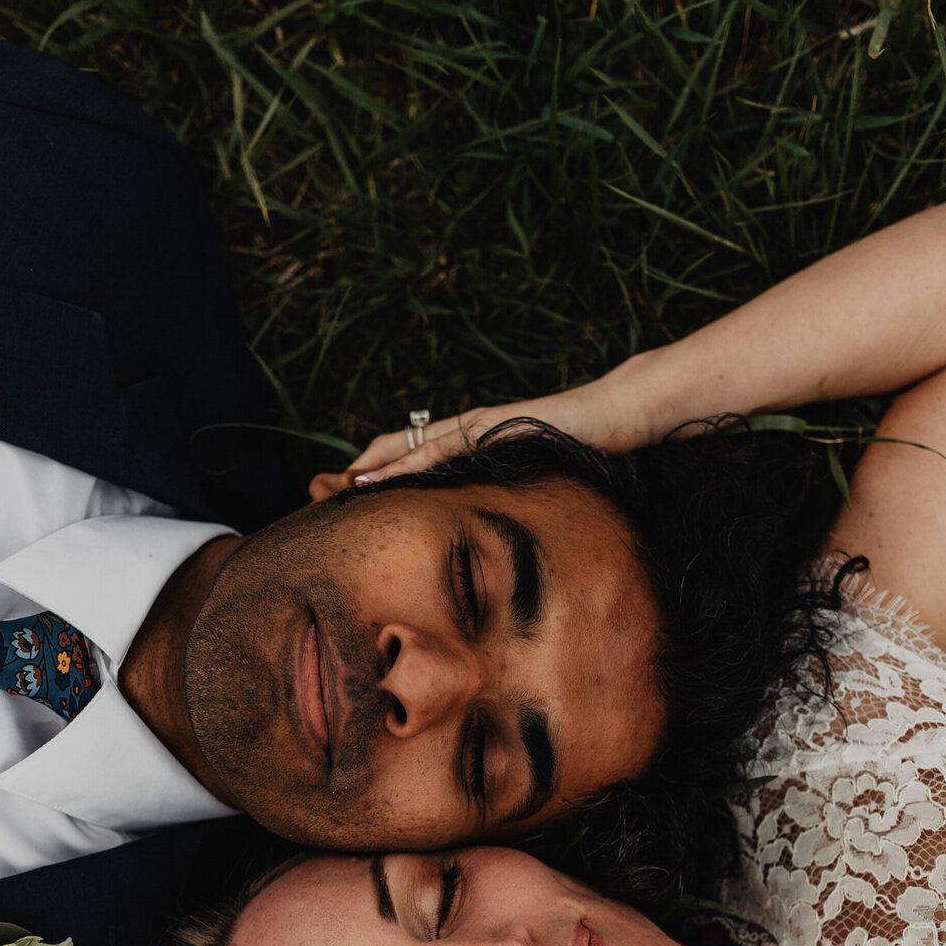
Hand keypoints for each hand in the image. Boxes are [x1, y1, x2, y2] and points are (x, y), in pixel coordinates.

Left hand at [307, 366, 653, 501]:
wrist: (615, 416)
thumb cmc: (583, 448)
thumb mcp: (536, 479)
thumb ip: (510, 493)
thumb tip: (499, 529)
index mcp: (474, 444)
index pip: (417, 456)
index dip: (384, 474)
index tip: (353, 499)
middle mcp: (468, 430)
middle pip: (401, 444)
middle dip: (365, 467)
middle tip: (330, 492)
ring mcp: (477, 425)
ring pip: (413, 444)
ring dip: (375, 465)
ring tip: (343, 485)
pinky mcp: (490, 427)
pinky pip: (441, 446)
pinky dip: (408, 461)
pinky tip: (384, 474)